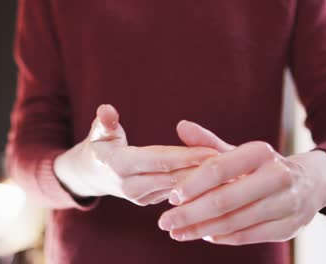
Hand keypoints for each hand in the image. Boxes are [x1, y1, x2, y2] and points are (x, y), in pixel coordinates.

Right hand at [54, 105, 217, 205]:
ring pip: (176, 189)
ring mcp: (140, 197)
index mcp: (118, 165)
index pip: (157, 160)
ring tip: (231, 175)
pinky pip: (176, 195)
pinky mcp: (149, 202)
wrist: (94, 174)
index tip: (211, 151)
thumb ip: (105, 122)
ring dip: (203, 183)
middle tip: (231, 164)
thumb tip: (106, 109)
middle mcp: (130, 186)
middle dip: (201, 171)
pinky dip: (196, 189)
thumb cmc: (99, 146)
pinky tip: (217, 183)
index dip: (184, 156)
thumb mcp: (98, 132)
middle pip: (172, 177)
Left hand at [158, 121, 325, 244]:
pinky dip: (223, 237)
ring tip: (177, 232)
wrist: (310, 183)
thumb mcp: (239, 152)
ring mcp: (285, 204)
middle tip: (164, 222)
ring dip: (201, 230)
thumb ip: (209, 143)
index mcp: (260, 152)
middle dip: (190, 213)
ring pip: (234, 221)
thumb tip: (180, 126)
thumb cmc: (263, 166)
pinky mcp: (288, 227)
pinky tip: (204, 235)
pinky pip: (248, 236)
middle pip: (224, 200)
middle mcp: (277, 176)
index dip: (192, 184)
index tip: (170, 197)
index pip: (219, 168)